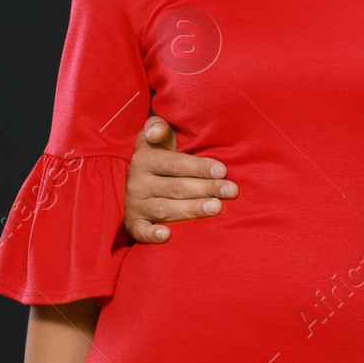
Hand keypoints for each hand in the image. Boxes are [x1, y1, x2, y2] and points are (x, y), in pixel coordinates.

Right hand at [123, 118, 237, 243]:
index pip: (175, 164)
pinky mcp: (133, 223)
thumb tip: (157, 131)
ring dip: (191, 209)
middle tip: (231, 191)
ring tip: (216, 208)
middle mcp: (138, 182)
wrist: (133, 179)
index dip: (200, 167)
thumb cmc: (157, 155)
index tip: (223, 171)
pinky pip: (140, 230)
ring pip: (165, 208)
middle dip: (206, 188)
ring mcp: (135, 204)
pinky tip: (167, 235)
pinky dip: (151, 234)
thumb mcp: (156, 138)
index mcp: (145, 159)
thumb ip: (158, 127)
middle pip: (176, 187)